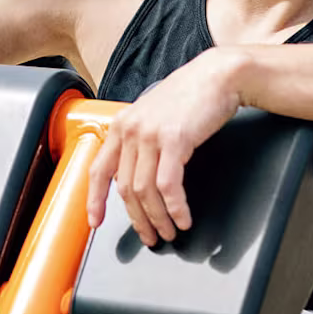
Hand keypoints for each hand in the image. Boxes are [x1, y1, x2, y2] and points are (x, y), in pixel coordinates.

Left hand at [87, 48, 245, 244]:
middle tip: (149, 237)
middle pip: (125, 188)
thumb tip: (131, 178)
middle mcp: (130, 130)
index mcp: (121, 125)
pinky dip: (175, 208)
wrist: (217, 76)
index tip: (95, 221)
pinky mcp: (175, 140)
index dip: (95, 200)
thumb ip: (138, 143)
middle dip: (137, 219)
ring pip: (145, 191)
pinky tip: (183, 218)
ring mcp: (151, 135)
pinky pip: (169, 186)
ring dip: (157, 218)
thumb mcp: (152, 117)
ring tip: (169, 232)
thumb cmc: (189, 97)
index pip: (98, 170)